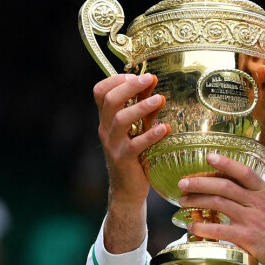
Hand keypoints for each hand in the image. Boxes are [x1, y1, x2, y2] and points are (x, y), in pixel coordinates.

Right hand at [93, 73, 169, 251]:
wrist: (128, 189)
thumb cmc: (136, 154)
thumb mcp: (137, 128)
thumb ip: (143, 108)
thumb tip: (154, 84)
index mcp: (106, 119)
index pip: (100, 92)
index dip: (115, 79)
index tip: (135, 75)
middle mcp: (106, 129)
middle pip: (109, 100)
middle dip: (130, 86)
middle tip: (150, 79)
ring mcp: (113, 145)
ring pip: (120, 120)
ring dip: (141, 107)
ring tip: (160, 99)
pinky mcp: (124, 160)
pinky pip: (135, 145)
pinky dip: (151, 135)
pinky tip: (165, 128)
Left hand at [177, 153, 264, 264]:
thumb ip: (257, 195)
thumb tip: (236, 186)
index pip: (244, 172)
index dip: (226, 163)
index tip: (209, 156)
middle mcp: (258, 203)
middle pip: (225, 186)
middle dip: (201, 183)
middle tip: (184, 182)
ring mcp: (252, 220)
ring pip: (219, 204)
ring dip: (198, 201)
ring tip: (183, 201)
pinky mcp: (246, 238)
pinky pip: (221, 230)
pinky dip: (204, 227)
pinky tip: (194, 226)